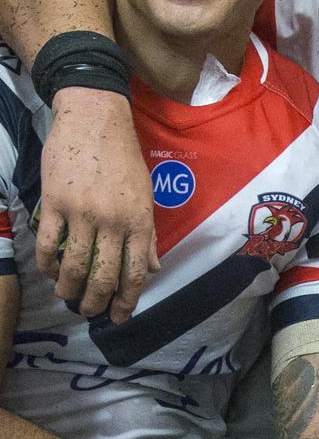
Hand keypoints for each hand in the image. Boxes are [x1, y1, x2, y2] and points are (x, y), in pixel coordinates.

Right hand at [38, 87, 156, 322]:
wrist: (95, 121)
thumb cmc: (123, 158)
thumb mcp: (145, 195)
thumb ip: (148, 234)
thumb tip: (152, 269)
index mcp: (139, 220)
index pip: (136, 271)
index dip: (127, 300)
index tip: (119, 317)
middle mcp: (113, 221)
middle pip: (104, 275)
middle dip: (96, 302)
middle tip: (88, 312)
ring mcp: (83, 213)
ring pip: (73, 266)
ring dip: (68, 288)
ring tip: (66, 296)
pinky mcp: (55, 203)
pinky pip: (48, 244)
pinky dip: (46, 264)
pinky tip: (48, 271)